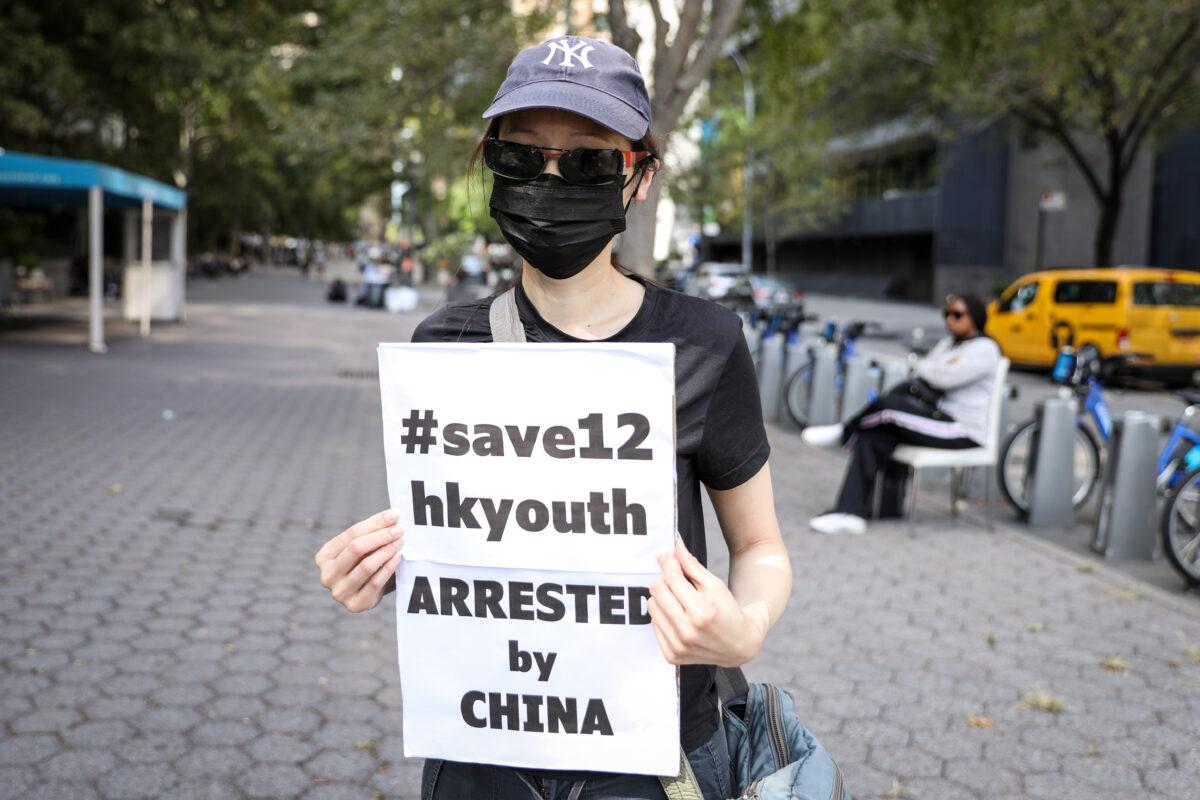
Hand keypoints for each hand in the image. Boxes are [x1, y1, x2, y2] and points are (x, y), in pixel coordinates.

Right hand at [315, 508, 403, 612]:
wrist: (367, 594)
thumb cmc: (363, 563)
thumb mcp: (361, 548)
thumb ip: (371, 532)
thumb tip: (392, 515)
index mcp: (324, 556)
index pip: (352, 533)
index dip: (375, 523)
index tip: (394, 515)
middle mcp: (327, 575)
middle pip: (356, 548)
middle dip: (381, 536)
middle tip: (399, 529)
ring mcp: (339, 592)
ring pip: (366, 566)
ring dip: (386, 551)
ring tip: (400, 542)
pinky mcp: (354, 605)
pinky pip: (375, 583)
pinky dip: (388, 568)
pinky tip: (398, 557)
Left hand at [647, 538, 764, 666]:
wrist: (738, 645)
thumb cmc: (727, 611)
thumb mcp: (715, 585)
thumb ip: (692, 566)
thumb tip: (675, 545)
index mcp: (701, 612)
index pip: (671, 578)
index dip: (669, 563)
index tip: (668, 557)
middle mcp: (687, 632)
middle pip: (657, 591)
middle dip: (666, 581)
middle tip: (677, 581)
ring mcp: (678, 646)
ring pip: (652, 606)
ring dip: (663, 599)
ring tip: (680, 601)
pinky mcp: (671, 655)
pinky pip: (653, 624)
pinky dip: (664, 616)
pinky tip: (679, 617)